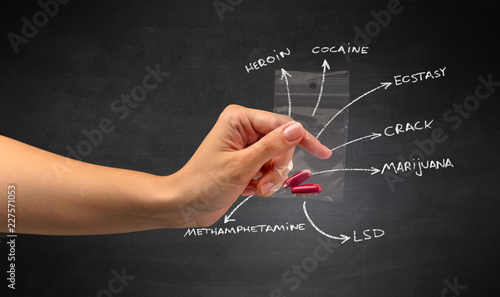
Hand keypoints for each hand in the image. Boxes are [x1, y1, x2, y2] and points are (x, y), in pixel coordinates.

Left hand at [157, 105, 331, 227]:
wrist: (185, 205)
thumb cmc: (202, 183)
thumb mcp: (241, 166)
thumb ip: (271, 147)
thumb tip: (296, 130)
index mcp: (239, 119)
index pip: (281, 124)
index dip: (302, 138)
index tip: (321, 153)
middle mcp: (244, 129)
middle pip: (282, 143)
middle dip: (278, 167)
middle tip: (266, 183)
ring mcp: (246, 146)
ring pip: (279, 159)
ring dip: (272, 178)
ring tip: (256, 188)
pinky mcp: (248, 161)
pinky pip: (271, 169)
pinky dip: (266, 182)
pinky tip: (251, 189)